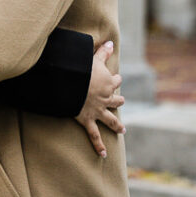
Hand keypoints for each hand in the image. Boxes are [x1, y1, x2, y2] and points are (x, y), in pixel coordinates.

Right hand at [74, 41, 124, 157]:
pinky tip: (103, 155)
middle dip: (119, 101)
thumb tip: (112, 41)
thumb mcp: (94, 58)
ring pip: (111, 120)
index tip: (114, 78)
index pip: (115, 80)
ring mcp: (98, 111)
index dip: (115, 79)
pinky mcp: (88, 120)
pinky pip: (94, 135)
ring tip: (122, 130)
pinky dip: (98, 146)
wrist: (73, 84)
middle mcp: (106, 99)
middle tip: (120, 101)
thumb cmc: (82, 69)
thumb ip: (103, 51)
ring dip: (117, 125)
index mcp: (107, 83)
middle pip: (117, 100)